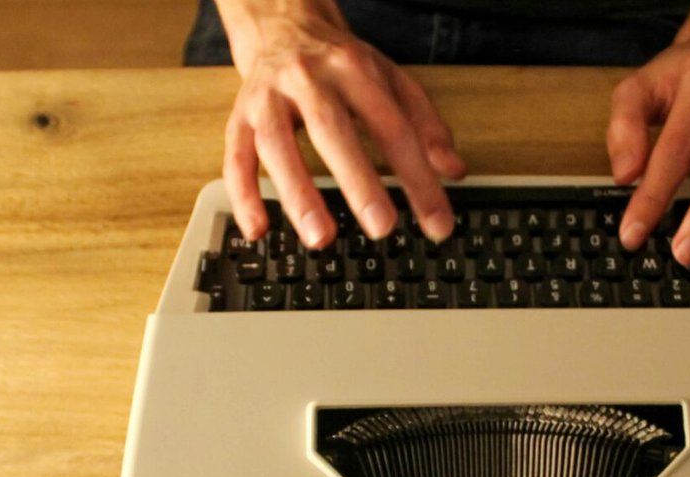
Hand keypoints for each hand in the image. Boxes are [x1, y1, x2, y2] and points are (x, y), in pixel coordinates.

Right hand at [217, 0, 465, 248]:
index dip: (418, 178)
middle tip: (382, 227)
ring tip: (321, 238)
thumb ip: (424, 124)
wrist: (282, 26)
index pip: (393, 128)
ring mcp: (269, 98)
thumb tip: (453, 170)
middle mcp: (309, 80)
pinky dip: (244, 195)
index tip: (437, 223)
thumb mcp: (390, 81)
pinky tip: (258, 229)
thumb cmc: (339, 63)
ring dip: (298, 194)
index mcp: (354, 70)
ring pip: (277, 146)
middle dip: (359, 182)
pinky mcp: (240, 117)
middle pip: (333, 131)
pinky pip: (235, 157)